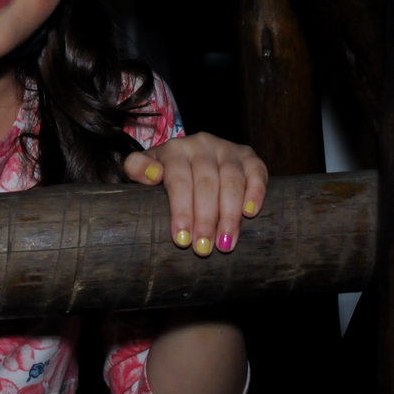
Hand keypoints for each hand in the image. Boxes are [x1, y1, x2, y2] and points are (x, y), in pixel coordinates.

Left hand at [125, 133, 266, 256]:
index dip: (181, 209)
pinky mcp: (249, 156)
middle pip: (206, 183)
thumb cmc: (164, 171)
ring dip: (229, 214)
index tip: (181, 238)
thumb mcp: (143, 167)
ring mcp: (228, 149)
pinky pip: (257, 171)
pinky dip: (256, 192)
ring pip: (231, 180)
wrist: (189, 156)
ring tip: (225, 243)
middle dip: (205, 219)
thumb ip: (136, 167)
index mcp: (175, 149)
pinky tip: (250, 214)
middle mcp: (202, 144)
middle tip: (203, 248)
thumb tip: (153, 174)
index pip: (179, 179)